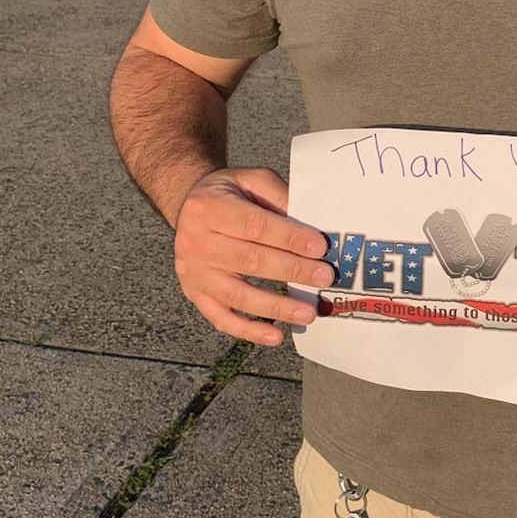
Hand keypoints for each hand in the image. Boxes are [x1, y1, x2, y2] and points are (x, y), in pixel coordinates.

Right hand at [173, 167, 333, 345]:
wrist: (191, 205)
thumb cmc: (230, 193)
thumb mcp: (252, 180)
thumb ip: (279, 198)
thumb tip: (311, 228)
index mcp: (209, 207)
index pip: (255, 226)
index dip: (289, 238)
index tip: (320, 247)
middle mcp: (195, 241)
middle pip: (249, 261)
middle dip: (292, 270)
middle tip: (324, 278)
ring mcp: (193, 272)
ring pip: (237, 294)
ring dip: (276, 307)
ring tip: (308, 312)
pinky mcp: (195, 293)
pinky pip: (221, 317)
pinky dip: (248, 330)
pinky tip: (275, 336)